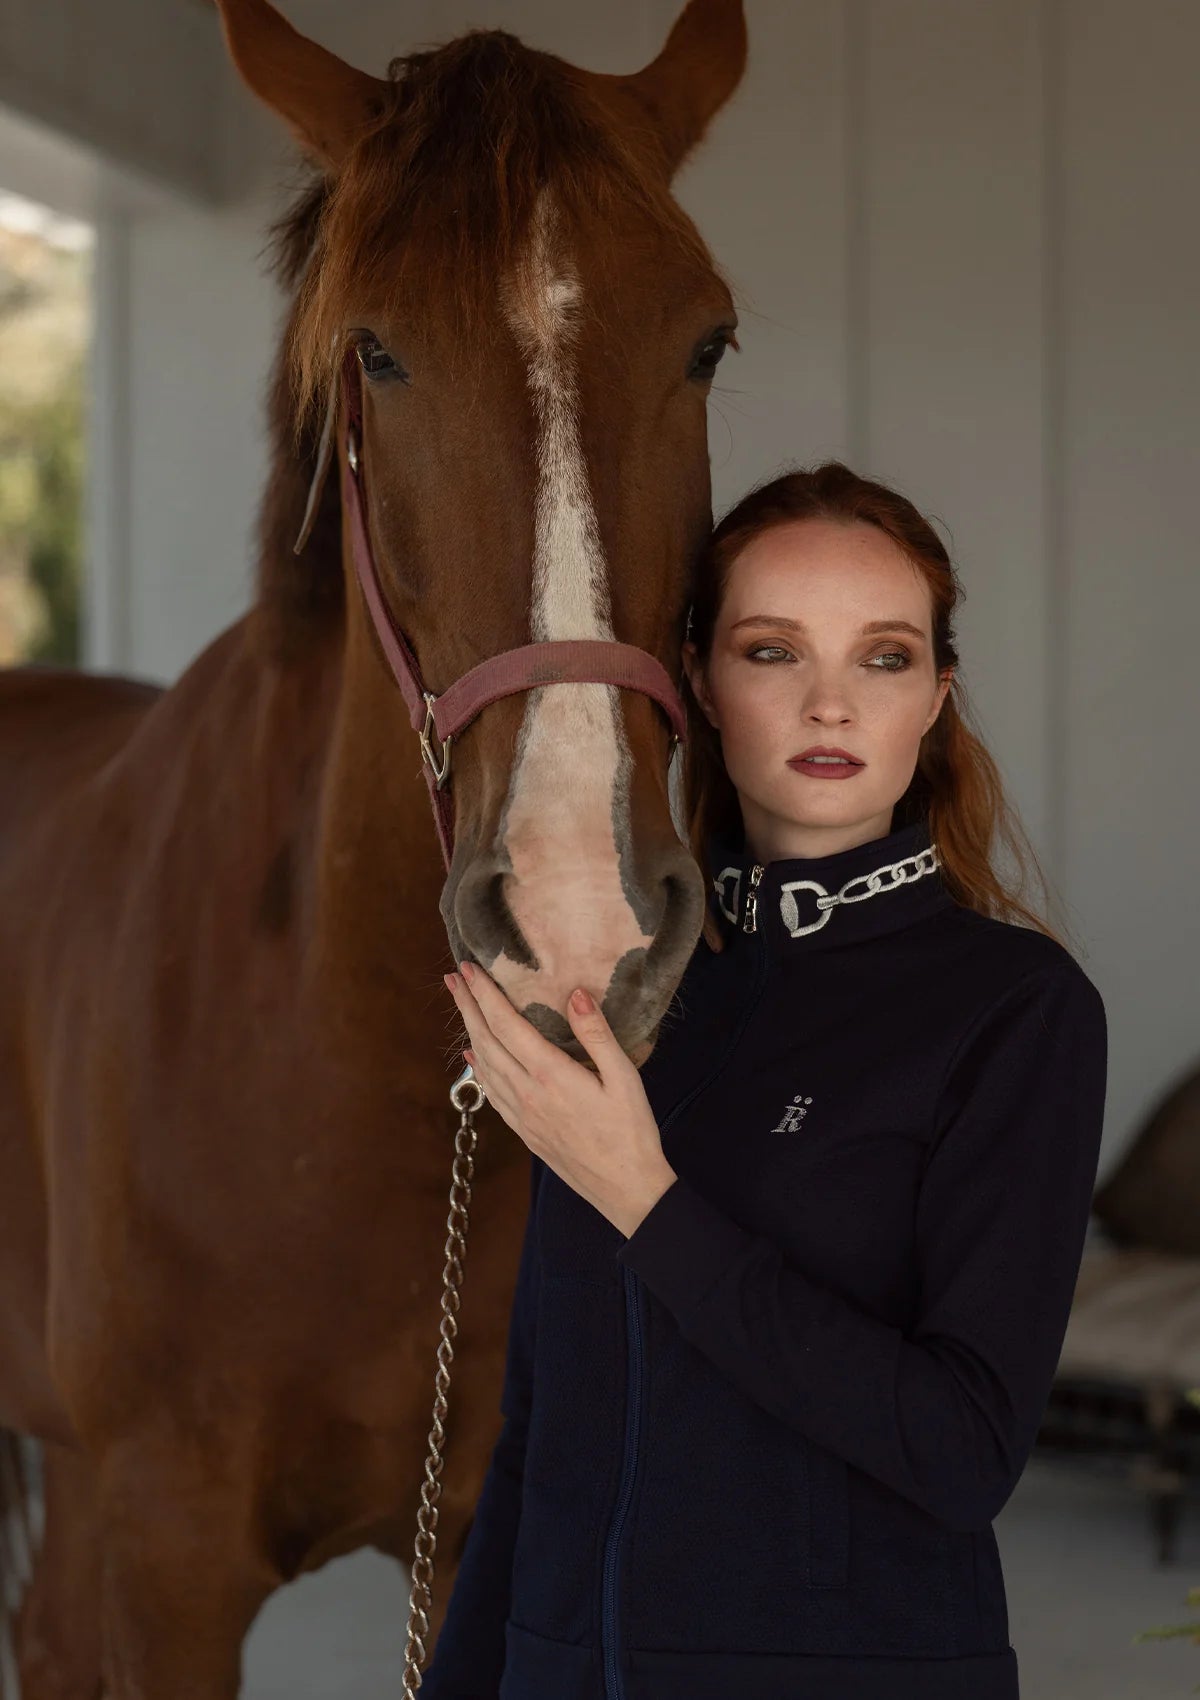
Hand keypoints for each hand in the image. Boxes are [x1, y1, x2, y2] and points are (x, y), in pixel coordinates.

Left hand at [443, 960, 677, 1238]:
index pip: (506, 1025)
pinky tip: (475, 1056)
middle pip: (486, 1041)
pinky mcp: (525, 1132)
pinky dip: (479, 1067)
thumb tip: (575, 994)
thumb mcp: (625, 1078)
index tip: (466, 970)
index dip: (484, 995)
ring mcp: (522, 1116)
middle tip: (453, 979)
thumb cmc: (632, 1132)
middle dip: (468, 1006)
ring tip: (462, 1007)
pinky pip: (492, 1092)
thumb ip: (597, 1034)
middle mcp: (527, 1094)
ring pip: (485, 1066)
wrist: (625, 1190)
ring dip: (470, 1032)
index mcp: (550, 1076)